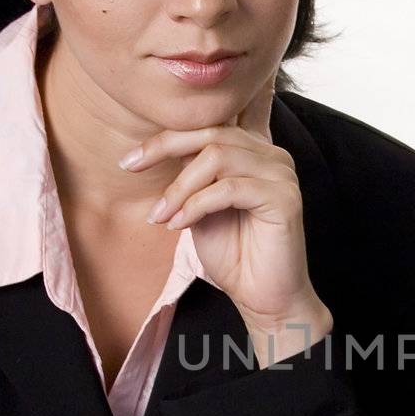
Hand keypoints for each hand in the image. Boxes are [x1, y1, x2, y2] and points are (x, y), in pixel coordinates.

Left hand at [121, 80, 331, 365]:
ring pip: (218, 156)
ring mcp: (281, 173)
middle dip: (164, 147)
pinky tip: (179, 224)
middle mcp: (272, 154)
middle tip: (130, 167)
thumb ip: (192, 172)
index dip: (172, 128)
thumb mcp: (200, 204)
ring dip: (180, 186)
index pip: (214, 118)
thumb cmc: (233, 253)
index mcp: (253, 150)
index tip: (132, 156)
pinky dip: (196, 205)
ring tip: (160, 215)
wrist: (262, 296)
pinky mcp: (284, 198)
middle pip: (211, 131)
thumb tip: (160, 146)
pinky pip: (229, 188)